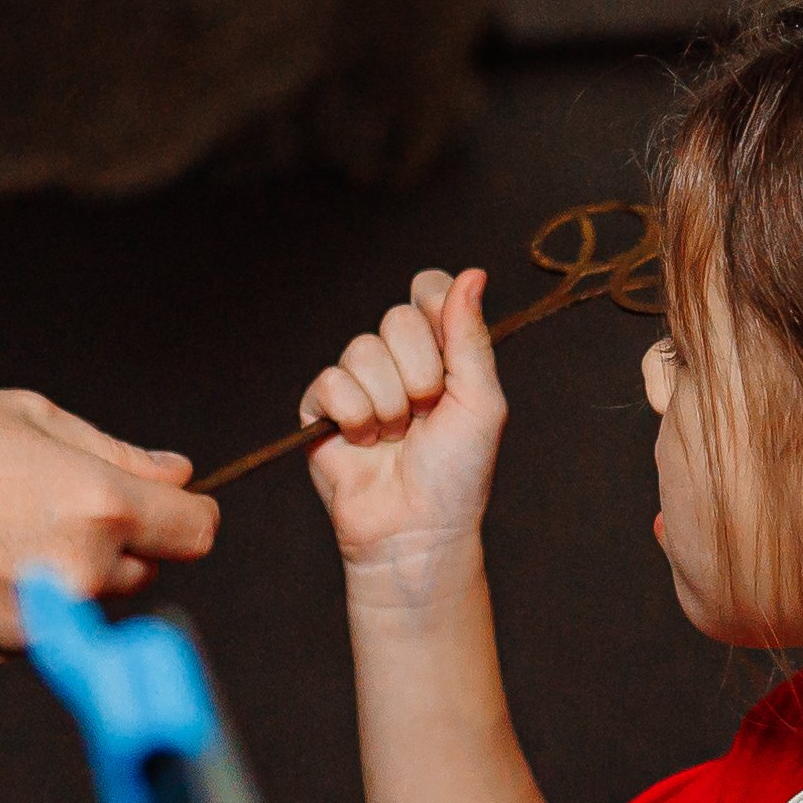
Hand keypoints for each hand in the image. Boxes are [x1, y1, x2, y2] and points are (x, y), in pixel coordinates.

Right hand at [0, 388, 215, 659]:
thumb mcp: (25, 416)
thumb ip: (114, 451)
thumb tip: (178, 474)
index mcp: (100, 507)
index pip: (197, 530)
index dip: (182, 509)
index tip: (158, 501)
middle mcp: (83, 576)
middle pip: (146, 567)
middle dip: (117, 538)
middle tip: (44, 500)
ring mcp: (44, 625)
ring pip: (92, 601)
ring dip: (72, 572)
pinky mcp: (2, 655)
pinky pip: (43, 627)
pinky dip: (24, 601)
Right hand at [300, 270, 507, 604]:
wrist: (415, 529)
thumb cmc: (457, 474)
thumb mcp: (481, 402)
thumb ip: (471, 337)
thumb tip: (472, 273)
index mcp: (440, 352)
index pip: (429, 290)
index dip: (435, 309)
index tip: (447, 349)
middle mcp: (397, 360)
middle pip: (397, 317)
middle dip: (419, 373)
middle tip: (427, 414)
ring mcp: (358, 382)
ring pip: (362, 349)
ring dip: (388, 403)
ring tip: (396, 437)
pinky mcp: (321, 408)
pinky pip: (331, 382)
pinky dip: (355, 416)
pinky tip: (365, 444)